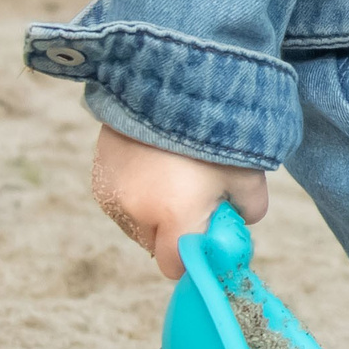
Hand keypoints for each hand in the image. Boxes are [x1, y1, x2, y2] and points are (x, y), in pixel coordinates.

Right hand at [90, 123, 267, 280]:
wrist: (172, 82)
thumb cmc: (218, 133)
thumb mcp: (249, 176)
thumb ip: (248, 211)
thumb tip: (237, 223)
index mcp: (175, 218)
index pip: (177, 266)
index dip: (194, 257)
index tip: (209, 238)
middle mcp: (137, 214)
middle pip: (157, 244)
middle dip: (177, 229)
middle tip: (200, 195)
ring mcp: (112, 196)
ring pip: (137, 223)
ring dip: (155, 210)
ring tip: (176, 171)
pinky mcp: (98, 178)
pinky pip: (121, 200)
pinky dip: (138, 191)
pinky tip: (156, 163)